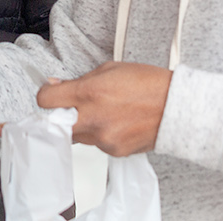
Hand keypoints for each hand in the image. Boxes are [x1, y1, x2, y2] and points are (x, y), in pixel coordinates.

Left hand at [35, 61, 171, 155]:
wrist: (177, 108)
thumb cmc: (147, 83)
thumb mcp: (109, 70)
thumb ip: (80, 81)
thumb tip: (57, 86)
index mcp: (89, 93)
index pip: (46, 100)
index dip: (45, 96)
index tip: (50, 95)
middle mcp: (93, 119)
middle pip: (57, 125)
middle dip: (60, 117)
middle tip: (70, 109)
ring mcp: (103, 139)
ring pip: (79, 136)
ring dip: (83, 126)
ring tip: (105, 112)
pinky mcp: (114, 152)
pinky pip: (97, 144)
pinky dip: (101, 135)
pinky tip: (118, 123)